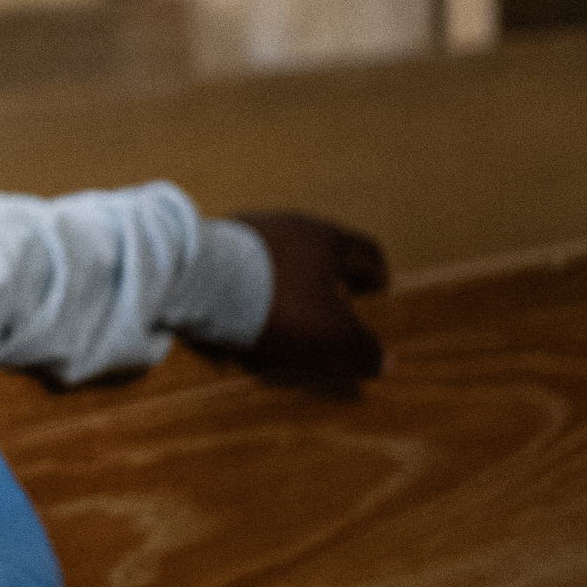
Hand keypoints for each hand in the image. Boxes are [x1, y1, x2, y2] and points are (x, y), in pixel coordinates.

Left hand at [211, 212, 389, 398]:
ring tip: (289, 309)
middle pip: (325, 251)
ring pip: (285, 254)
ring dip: (292, 279)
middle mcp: (293, 224)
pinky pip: (247, 262)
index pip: (367, 253)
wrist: (198, 278)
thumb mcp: (329, 333)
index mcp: (329, 239)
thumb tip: (387, 363)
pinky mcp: (217, 241)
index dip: (376, 277)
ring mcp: (251, 228)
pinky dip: (255, 280)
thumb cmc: (278, 301)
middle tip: (335, 306)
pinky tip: (246, 304)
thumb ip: (361, 348)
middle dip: (333, 279)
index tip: (377, 294)